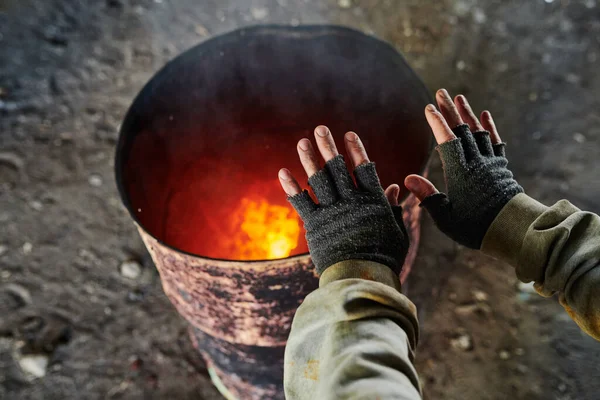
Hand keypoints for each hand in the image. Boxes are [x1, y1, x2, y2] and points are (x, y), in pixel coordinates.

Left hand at [278, 126, 408, 275]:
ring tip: (302, 142)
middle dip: (328, 147)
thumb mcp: (396, 231)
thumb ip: (393, 208)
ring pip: (319, 180)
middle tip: (320, 129)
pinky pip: (301, 203)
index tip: (349, 134)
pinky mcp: (315, 226)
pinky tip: (282, 171)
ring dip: (309, 160)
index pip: (364, 169)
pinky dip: (291, 187)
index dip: (356, 150)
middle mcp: (351, 202)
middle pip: (338, 169)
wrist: (363, 280)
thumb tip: (393, 186)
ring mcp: (331, 213)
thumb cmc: (384, 258)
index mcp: (372, 202)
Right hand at [404, 89, 522, 248]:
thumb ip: (428, 196)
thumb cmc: (474, 227)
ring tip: (460, 98)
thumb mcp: (446, 217)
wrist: (512, 229)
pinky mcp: (501, 166)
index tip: (429, 108)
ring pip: (478, 132)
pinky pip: (495, 142)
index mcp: (460, 173)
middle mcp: (476, 163)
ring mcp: (490, 163)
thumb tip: (407, 179)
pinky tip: (485, 115)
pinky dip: (490, 127)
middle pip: (462, 130)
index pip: (447, 142)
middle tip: (441, 92)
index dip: (437, 123)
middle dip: (450, 110)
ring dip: (468, 114)